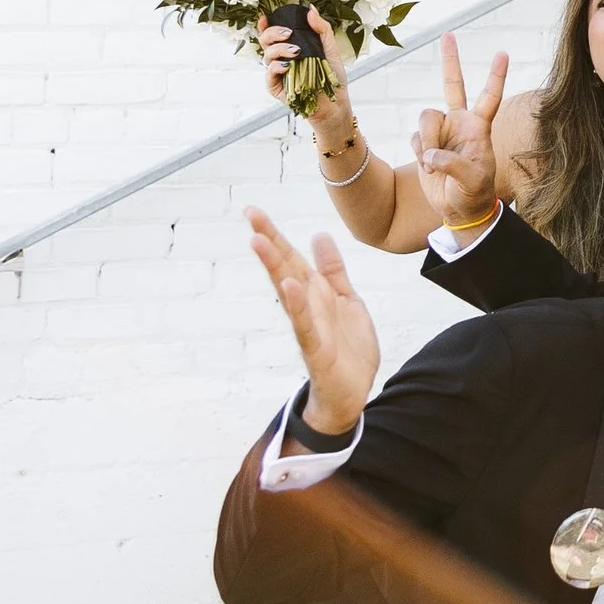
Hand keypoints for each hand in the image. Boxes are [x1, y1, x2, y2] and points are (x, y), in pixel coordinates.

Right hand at [246, 208, 379, 434]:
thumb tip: (319, 235)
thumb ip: (333, 270)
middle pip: (285, 268)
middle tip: (250, 214)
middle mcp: (307, 306)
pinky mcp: (316, 350)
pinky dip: (297, 306)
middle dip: (269, 241)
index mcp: (315, 293)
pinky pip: (304, 325)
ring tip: (259, 241)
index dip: (275, 235)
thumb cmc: (346, 348)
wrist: (353, 392)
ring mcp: (308, 327)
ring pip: (288, 292)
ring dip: (274, 267)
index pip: (291, 258)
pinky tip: (288, 286)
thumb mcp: (346, 300)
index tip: (253, 211)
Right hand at [262, 7, 361, 150]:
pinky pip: (269, 74)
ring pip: (267, 56)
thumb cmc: (332, 78)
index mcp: (291, 48)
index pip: (273, 34)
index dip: (265, 24)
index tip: (266, 16)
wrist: (336, 102)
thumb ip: (322, 29)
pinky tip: (288, 65)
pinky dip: (277, 67)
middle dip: (273, 33)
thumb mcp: (330, 49)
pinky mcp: (276, 87)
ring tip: (296, 51)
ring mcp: (277, 73)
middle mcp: (281, 58)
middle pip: (265, 41)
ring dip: (279, 49)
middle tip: (289, 33)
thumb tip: (311, 10)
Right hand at [410, 34, 506, 232]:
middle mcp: (461, 123)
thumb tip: (430, 154)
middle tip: (448, 35)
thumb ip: (452, 164)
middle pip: (453, 85)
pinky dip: (421, 154)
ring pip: (426, 118)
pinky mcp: (426, 144)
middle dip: (450, 60)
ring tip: (435, 166)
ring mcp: (442, 132)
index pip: (490, 97)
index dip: (495, 76)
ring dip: (428, 140)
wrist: (460, 211)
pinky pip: (416, 140)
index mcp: (480, 127)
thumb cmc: (475, 194)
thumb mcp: (472, 181)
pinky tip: (430, 170)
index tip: (503, 53)